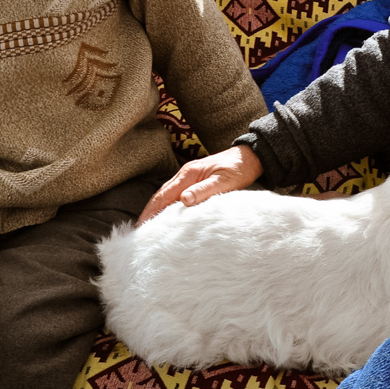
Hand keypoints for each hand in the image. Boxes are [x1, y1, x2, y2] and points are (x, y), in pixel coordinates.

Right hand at [137, 144, 262, 224]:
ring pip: (167, 194)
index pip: (163, 195)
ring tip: (149, 226)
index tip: (141, 227)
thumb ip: (204, 190)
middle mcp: (185, 174)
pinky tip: (168, 215)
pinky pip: (175, 194)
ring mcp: (189, 176)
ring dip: (156, 209)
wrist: (249, 156)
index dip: (151, 211)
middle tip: (140, 231)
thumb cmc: (238, 169)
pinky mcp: (194, 180)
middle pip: (161, 195)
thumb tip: (183, 200)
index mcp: (189, 174)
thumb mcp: (224, 181)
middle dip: (149, 212)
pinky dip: (167, 205)